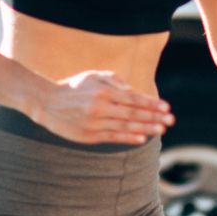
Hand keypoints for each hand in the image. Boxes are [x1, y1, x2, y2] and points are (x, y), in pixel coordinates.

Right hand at [34, 70, 172, 144]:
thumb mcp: (92, 76)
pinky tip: (141, 139)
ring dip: (145, 129)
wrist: (46, 102)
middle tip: (170, 121)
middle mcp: (100, 107)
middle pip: (133, 114)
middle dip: (154, 117)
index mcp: (103, 91)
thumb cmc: (73, 87)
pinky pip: (112, 137)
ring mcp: (94, 123)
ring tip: (160, 130)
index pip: (133, 99)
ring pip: (125, 127)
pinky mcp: (88, 135)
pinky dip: (128, 138)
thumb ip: (114, 80)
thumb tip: (133, 91)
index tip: (166, 108)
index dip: (151, 104)